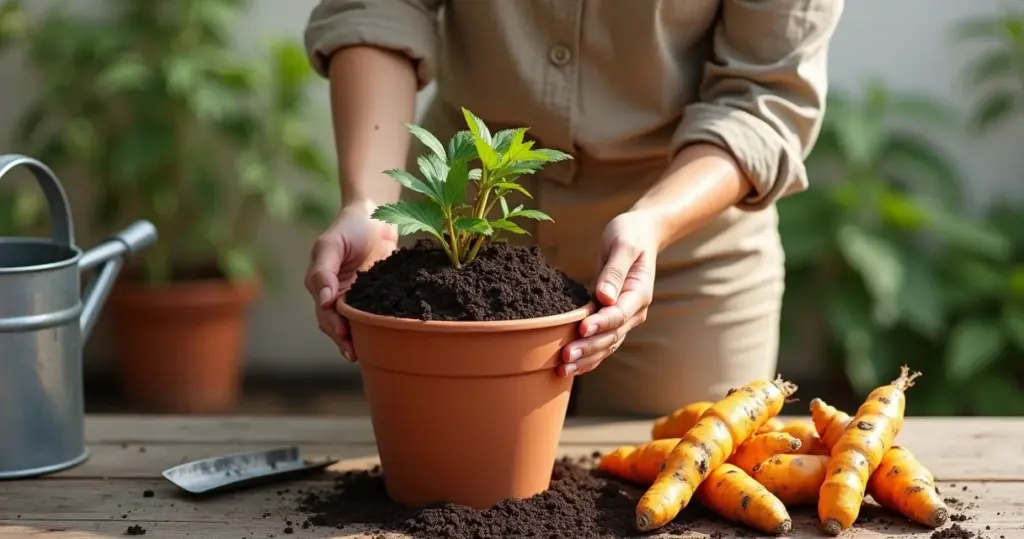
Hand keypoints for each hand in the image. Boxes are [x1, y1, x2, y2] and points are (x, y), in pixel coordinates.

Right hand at [305, 201, 396, 360]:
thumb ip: (323, 272)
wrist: (375, 215)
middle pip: (339, 325)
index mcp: (322, 287)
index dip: (333, 326)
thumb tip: (322, 301)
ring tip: (370, 354)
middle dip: (345, 340)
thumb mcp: (330, 245)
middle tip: (355, 354)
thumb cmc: (347, 228)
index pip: (325, 313)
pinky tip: (389, 338)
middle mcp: (339, 296)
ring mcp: (359, 297)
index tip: (343, 335)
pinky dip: (380, 327)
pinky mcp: (380, 295)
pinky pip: (377, 314)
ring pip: (357, 324)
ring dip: (361, 339)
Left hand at [559, 210, 659, 376]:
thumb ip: (615, 271)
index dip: (600, 324)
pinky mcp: (611, 316)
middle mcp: (633, 311)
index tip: (581, 329)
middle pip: (611, 337)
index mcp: (639, 294)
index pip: (618, 315)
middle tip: (565, 357)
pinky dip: (588, 356)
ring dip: (586, 359)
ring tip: (563, 370)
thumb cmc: (630, 235)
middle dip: (588, 348)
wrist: (639, 234)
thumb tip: (604, 297)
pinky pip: (601, 342)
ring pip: (606, 345)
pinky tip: (571, 368)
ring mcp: (623, 317)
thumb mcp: (623, 245)